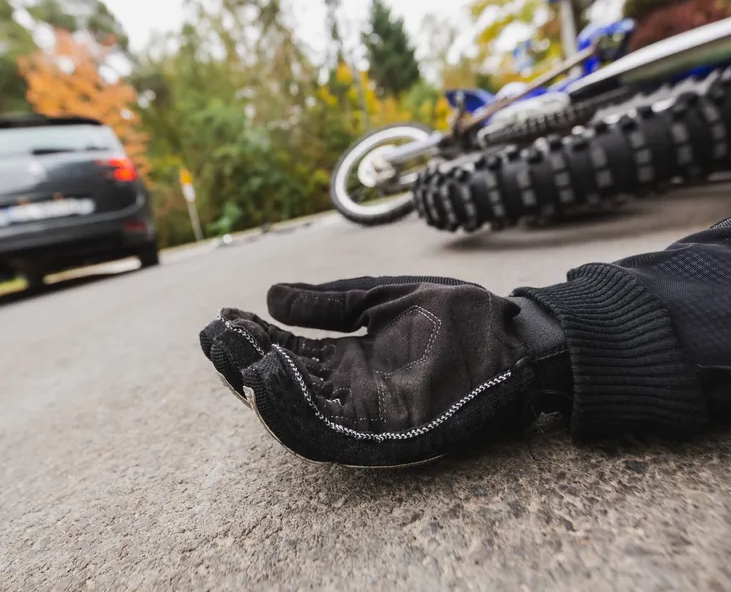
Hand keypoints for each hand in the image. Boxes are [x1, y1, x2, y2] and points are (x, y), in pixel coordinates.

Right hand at [198, 276, 545, 466]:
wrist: (515, 335)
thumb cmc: (459, 315)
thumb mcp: (383, 297)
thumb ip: (331, 301)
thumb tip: (270, 296)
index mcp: (349, 360)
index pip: (288, 352)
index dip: (255, 336)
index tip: (224, 315)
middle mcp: (350, 391)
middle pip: (284, 384)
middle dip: (245, 362)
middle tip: (215, 335)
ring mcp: (366, 415)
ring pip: (298, 414)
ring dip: (260, 388)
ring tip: (233, 354)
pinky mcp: (386, 434)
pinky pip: (330, 433)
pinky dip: (295, 411)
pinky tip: (270, 378)